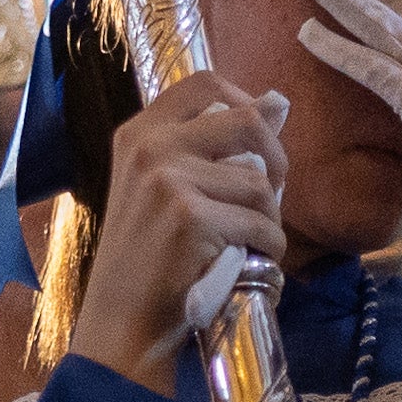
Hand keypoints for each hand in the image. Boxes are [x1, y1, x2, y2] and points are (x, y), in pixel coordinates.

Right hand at [70, 73, 287, 391]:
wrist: (124, 319)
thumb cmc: (148, 256)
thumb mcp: (161, 186)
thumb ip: (208, 146)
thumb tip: (276, 103)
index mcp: (139, 132)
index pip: (204, 82)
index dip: (245, 101)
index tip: (259, 135)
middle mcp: (150, 147)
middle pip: (246, 121)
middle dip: (275, 159)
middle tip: (271, 195)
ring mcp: (168, 180)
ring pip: (259, 183)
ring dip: (269, 219)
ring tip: (249, 242)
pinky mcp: (190, 217)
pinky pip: (261, 224)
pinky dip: (268, 248)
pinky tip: (250, 263)